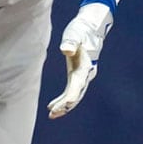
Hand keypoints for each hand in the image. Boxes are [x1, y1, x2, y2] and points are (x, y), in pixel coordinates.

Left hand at [47, 3, 112, 118]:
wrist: (91, 28)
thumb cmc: (81, 30)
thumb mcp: (74, 34)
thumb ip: (70, 42)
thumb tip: (66, 49)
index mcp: (85, 67)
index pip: (78, 85)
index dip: (71, 96)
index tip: (63, 105)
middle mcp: (86, 74)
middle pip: (77, 94)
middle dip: (65, 106)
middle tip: (51, 114)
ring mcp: (83, 76)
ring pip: (74, 96)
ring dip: (64, 106)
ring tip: (51, 114)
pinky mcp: (78, 75)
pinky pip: (71, 91)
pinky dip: (63, 99)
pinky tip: (51, 105)